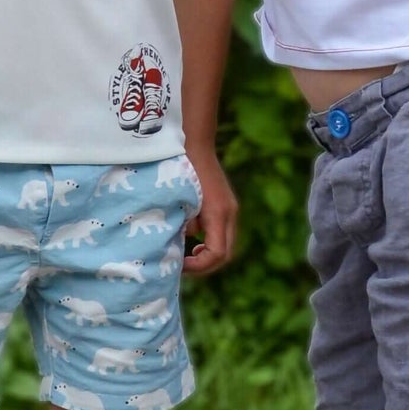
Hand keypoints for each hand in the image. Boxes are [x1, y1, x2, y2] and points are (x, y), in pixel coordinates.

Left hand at [182, 145, 239, 275]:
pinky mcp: (227, 205)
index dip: (199, 266)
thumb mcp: (178, 203)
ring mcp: (230, 208)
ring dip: (208, 253)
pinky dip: (210, 240)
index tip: (180, 264)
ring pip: (226, 244)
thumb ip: (182, 226)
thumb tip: (181, 244)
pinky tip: (193, 236)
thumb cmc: (181, 171)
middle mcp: (229, 213)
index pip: (217, 254)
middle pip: (225, 254)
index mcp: (218, 213)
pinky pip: (223, 232)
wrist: (193, 144)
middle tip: (184, 265)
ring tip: (187, 253)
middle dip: (204, 264)